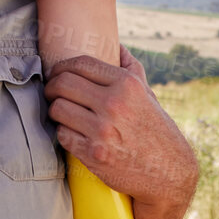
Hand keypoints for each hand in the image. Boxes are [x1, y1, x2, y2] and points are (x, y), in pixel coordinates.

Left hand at [43, 47, 197, 203]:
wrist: (167, 171)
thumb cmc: (155, 129)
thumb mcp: (148, 93)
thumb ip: (131, 68)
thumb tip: (117, 46)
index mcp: (126, 84)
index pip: (80, 63)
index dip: (61, 66)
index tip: (56, 73)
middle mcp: (114, 104)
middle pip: (63, 83)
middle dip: (51, 86)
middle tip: (52, 92)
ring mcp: (102, 130)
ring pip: (58, 108)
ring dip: (55, 110)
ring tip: (61, 113)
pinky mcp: (93, 154)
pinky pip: (62, 134)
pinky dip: (63, 132)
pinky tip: (71, 131)